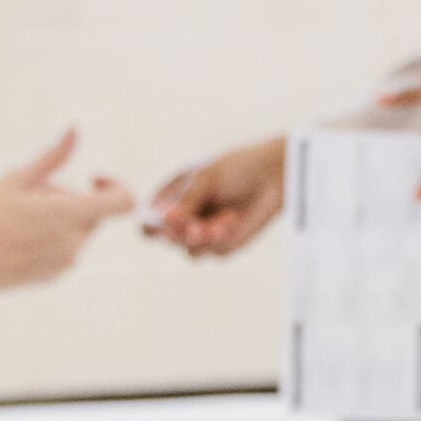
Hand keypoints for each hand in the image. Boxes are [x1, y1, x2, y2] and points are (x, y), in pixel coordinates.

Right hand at [0, 130, 133, 297]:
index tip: (92, 178)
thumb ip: (53, 157)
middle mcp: (74, 243)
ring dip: (58, 218)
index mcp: (69, 216)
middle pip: (93, 212)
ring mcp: (65, 263)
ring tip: (18, 218)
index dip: (115, 185)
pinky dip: (50, 237)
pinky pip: (64, 248)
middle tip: (29, 197)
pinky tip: (16, 238)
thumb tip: (75, 130)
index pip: (124, 202)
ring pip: (77, 230)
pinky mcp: (54, 275)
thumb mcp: (16, 179)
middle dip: (70, 198)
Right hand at [141, 136, 287, 257]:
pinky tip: (232, 219)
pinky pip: (215, 251)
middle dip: (182, 234)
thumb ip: (187, 199)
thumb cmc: (235, 169)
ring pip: (191, 251)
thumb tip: (166, 218)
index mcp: (170, 201)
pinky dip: (223, 237)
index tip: (167, 221)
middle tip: (195, 227)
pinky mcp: (222, 245)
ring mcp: (202, 235)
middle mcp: (183, 221)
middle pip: (169, 240)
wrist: (270, 175)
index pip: (149, 222)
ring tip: (221, 221)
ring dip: (204, 238)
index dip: (153, 226)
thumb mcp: (206, 178)